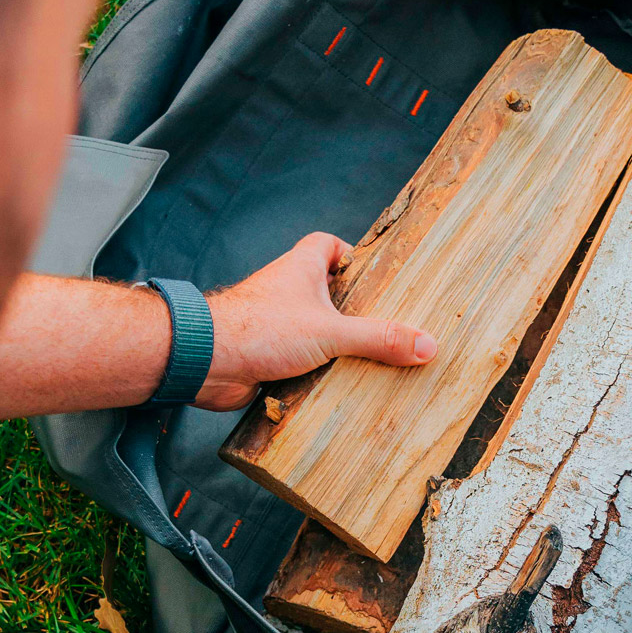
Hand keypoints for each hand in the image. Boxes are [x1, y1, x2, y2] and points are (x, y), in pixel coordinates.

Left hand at [194, 232, 437, 410]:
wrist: (206, 360)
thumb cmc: (260, 328)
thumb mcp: (331, 331)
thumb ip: (378, 338)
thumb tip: (426, 344)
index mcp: (302, 268)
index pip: (329, 245)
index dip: (351, 256)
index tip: (373, 277)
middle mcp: (287, 291)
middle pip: (327, 291)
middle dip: (353, 309)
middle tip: (385, 326)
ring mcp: (276, 323)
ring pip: (314, 328)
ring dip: (336, 344)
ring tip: (372, 361)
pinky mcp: (269, 354)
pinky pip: (301, 359)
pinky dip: (318, 371)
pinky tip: (340, 387)